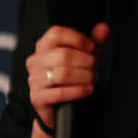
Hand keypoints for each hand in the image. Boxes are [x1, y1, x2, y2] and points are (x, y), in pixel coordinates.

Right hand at [26, 22, 109, 137]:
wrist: (60, 109)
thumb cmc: (72, 79)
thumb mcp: (85, 58)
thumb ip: (94, 42)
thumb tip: (103, 28)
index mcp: (43, 47)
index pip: (56, 33)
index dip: (77, 38)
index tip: (91, 48)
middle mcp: (35, 61)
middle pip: (62, 54)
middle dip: (85, 62)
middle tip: (94, 68)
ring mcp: (33, 79)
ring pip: (62, 74)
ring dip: (84, 77)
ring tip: (92, 80)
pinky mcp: (36, 97)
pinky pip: (59, 93)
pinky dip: (78, 91)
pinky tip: (87, 90)